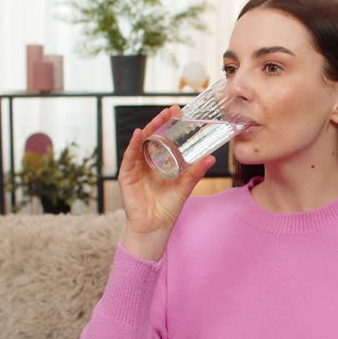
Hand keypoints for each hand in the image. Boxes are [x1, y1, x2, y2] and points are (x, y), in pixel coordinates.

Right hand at [117, 105, 215, 260]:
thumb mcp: (184, 187)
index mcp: (159, 164)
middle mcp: (146, 163)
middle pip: (152, 138)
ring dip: (149, 130)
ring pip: (141, 144)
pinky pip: (129, 157)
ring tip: (158, 118)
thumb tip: (211, 158)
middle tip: (171, 111)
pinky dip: (133, 145)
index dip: (170, 126)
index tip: (179, 113)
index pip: (164, 140)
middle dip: (160, 123)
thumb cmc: (167, 208)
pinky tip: (139, 134)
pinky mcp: (126, 176)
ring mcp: (135, 169)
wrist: (154, 228)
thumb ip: (195, 172)